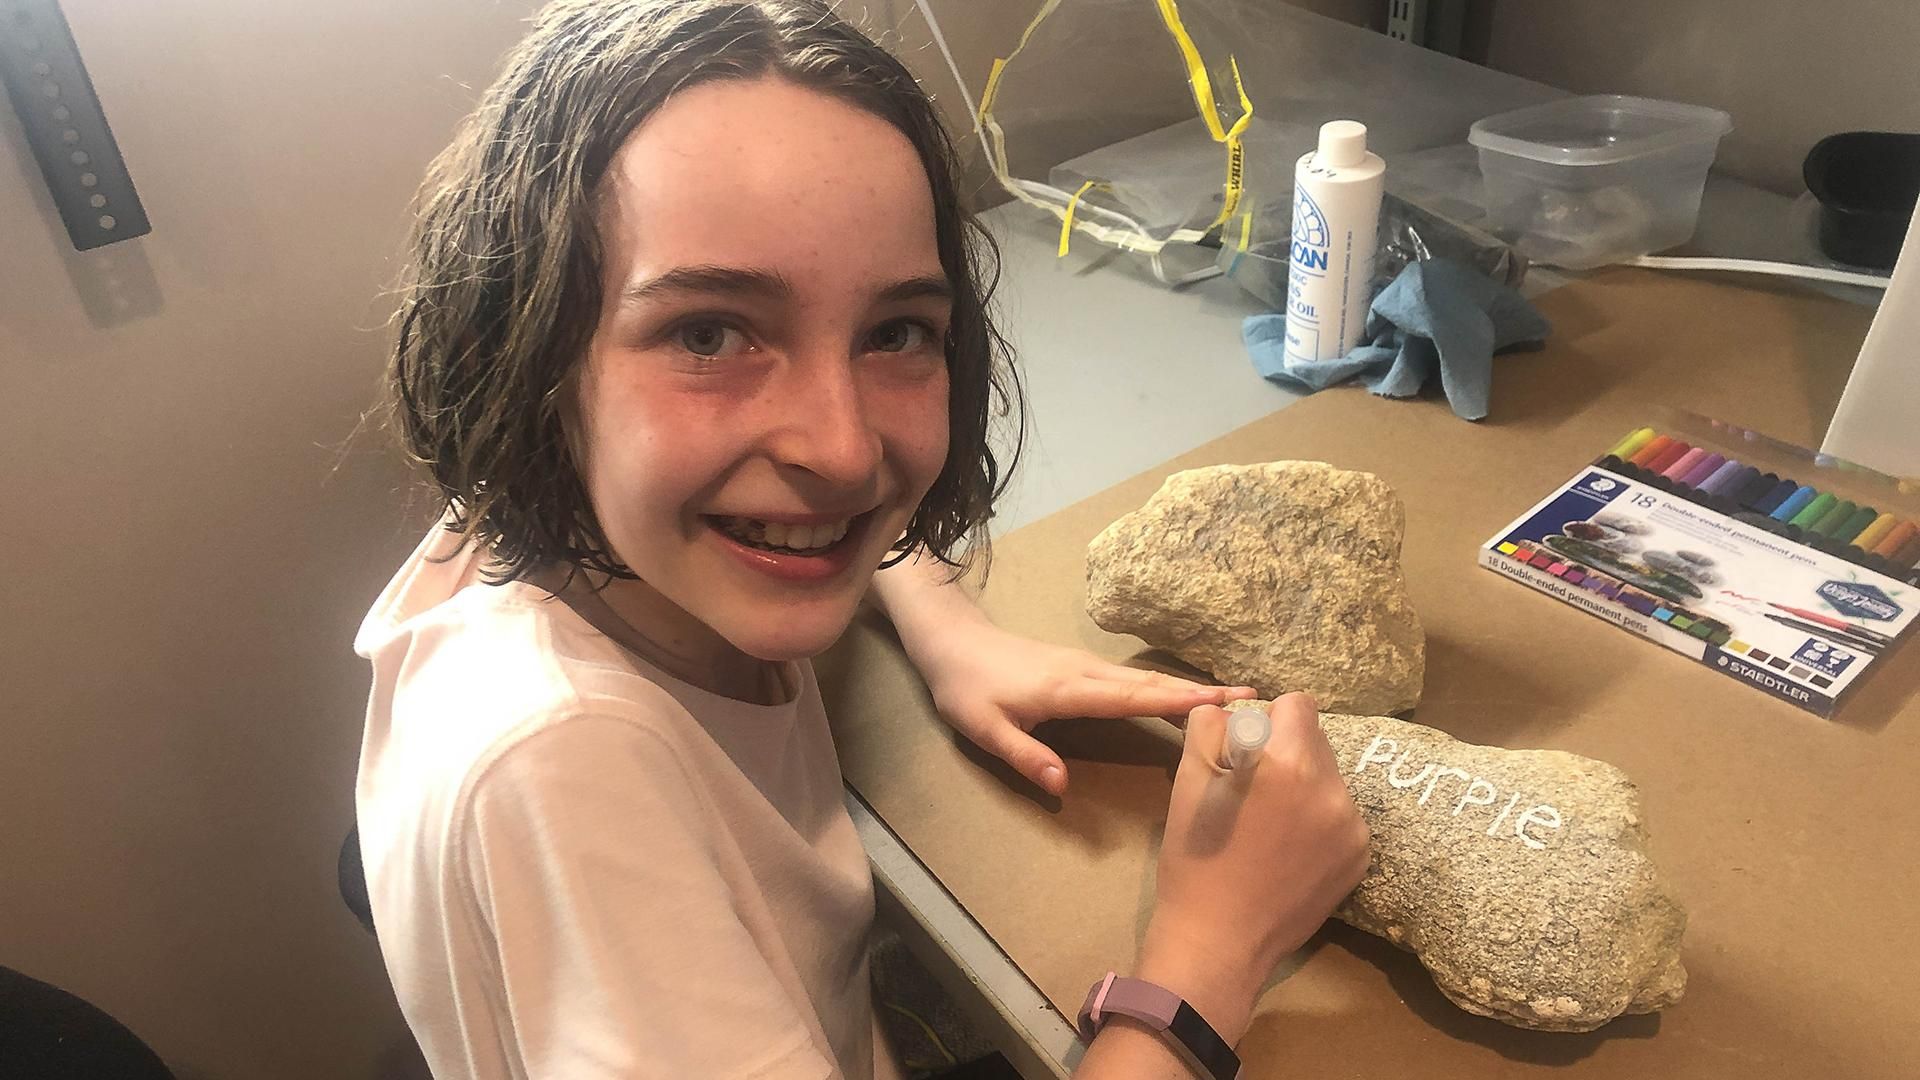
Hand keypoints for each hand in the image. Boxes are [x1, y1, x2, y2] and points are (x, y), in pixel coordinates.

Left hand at [913, 619, 1255, 796]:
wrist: (951, 642)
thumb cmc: (965, 688)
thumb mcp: (985, 730)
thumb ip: (1026, 757)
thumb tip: (1063, 786)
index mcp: (1068, 689)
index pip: (1132, 697)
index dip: (1177, 703)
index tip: (1222, 705)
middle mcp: (1086, 672)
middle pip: (1152, 684)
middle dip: (1202, 693)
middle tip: (1254, 698)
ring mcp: (1086, 665)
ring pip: (1146, 679)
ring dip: (1189, 689)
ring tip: (1236, 699)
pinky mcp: (1082, 667)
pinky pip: (1134, 678)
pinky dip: (1166, 687)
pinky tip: (1184, 697)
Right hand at [1135, 694, 1370, 1042]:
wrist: (1219, 942)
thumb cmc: (1194, 860)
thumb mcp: (1188, 782)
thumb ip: (1210, 727)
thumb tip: (1230, 707)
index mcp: (1288, 764)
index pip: (1298, 705)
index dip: (1268, 718)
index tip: (1247, 747)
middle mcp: (1331, 789)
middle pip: (1316, 740)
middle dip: (1286, 753)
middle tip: (1254, 790)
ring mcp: (1351, 827)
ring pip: (1329, 779)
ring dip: (1304, 787)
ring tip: (1270, 825)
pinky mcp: (1359, 857)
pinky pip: (1341, 816)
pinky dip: (1318, 822)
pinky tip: (1289, 850)